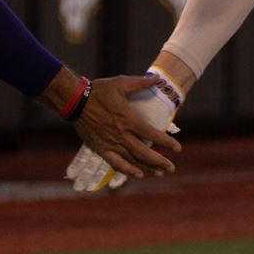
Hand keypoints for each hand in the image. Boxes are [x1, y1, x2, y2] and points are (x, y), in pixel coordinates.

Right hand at [67, 69, 180, 191]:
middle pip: (145, 153)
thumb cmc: (98, 91)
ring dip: (147, 168)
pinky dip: (127, 170)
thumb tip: (158, 78)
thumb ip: (140, 83)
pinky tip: (137, 175)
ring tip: (160, 173)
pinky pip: (116, 163)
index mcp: (129, 120)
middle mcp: (122, 135)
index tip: (178, 149)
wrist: (75, 101)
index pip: (152, 134)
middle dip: (160, 161)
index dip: (166, 142)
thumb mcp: (121, 83)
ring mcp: (111, 143)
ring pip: (132, 160)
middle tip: (171, 168)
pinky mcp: (101, 148)